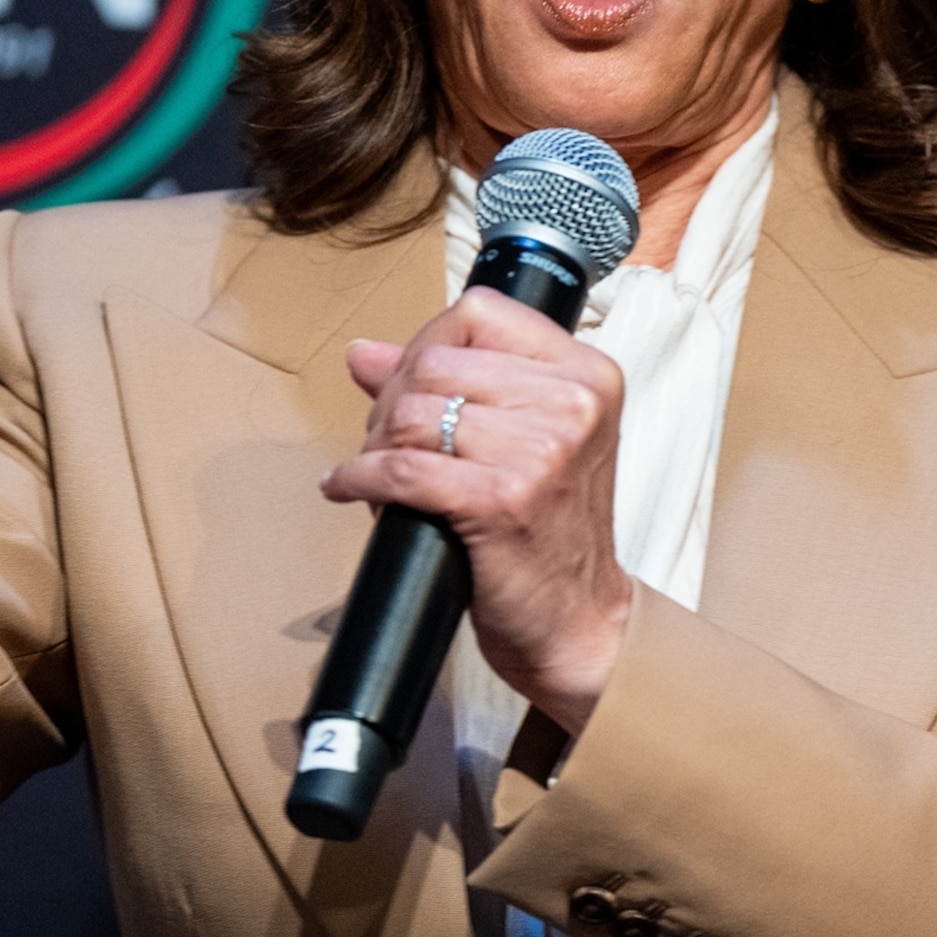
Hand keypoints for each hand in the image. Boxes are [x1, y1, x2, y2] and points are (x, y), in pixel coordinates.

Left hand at [325, 289, 634, 733]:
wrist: (577, 622)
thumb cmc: (550, 533)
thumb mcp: (525, 441)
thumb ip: (450, 385)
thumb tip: (362, 353)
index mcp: (587, 375)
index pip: (480, 313)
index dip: (427, 344)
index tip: (411, 382)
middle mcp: (573, 404)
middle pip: (435, 362)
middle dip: (392, 401)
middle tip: (385, 439)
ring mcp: (541, 452)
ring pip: (411, 414)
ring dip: (375, 444)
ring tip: (376, 470)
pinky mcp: (501, 501)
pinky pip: (399, 469)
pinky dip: (359, 479)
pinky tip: (349, 489)